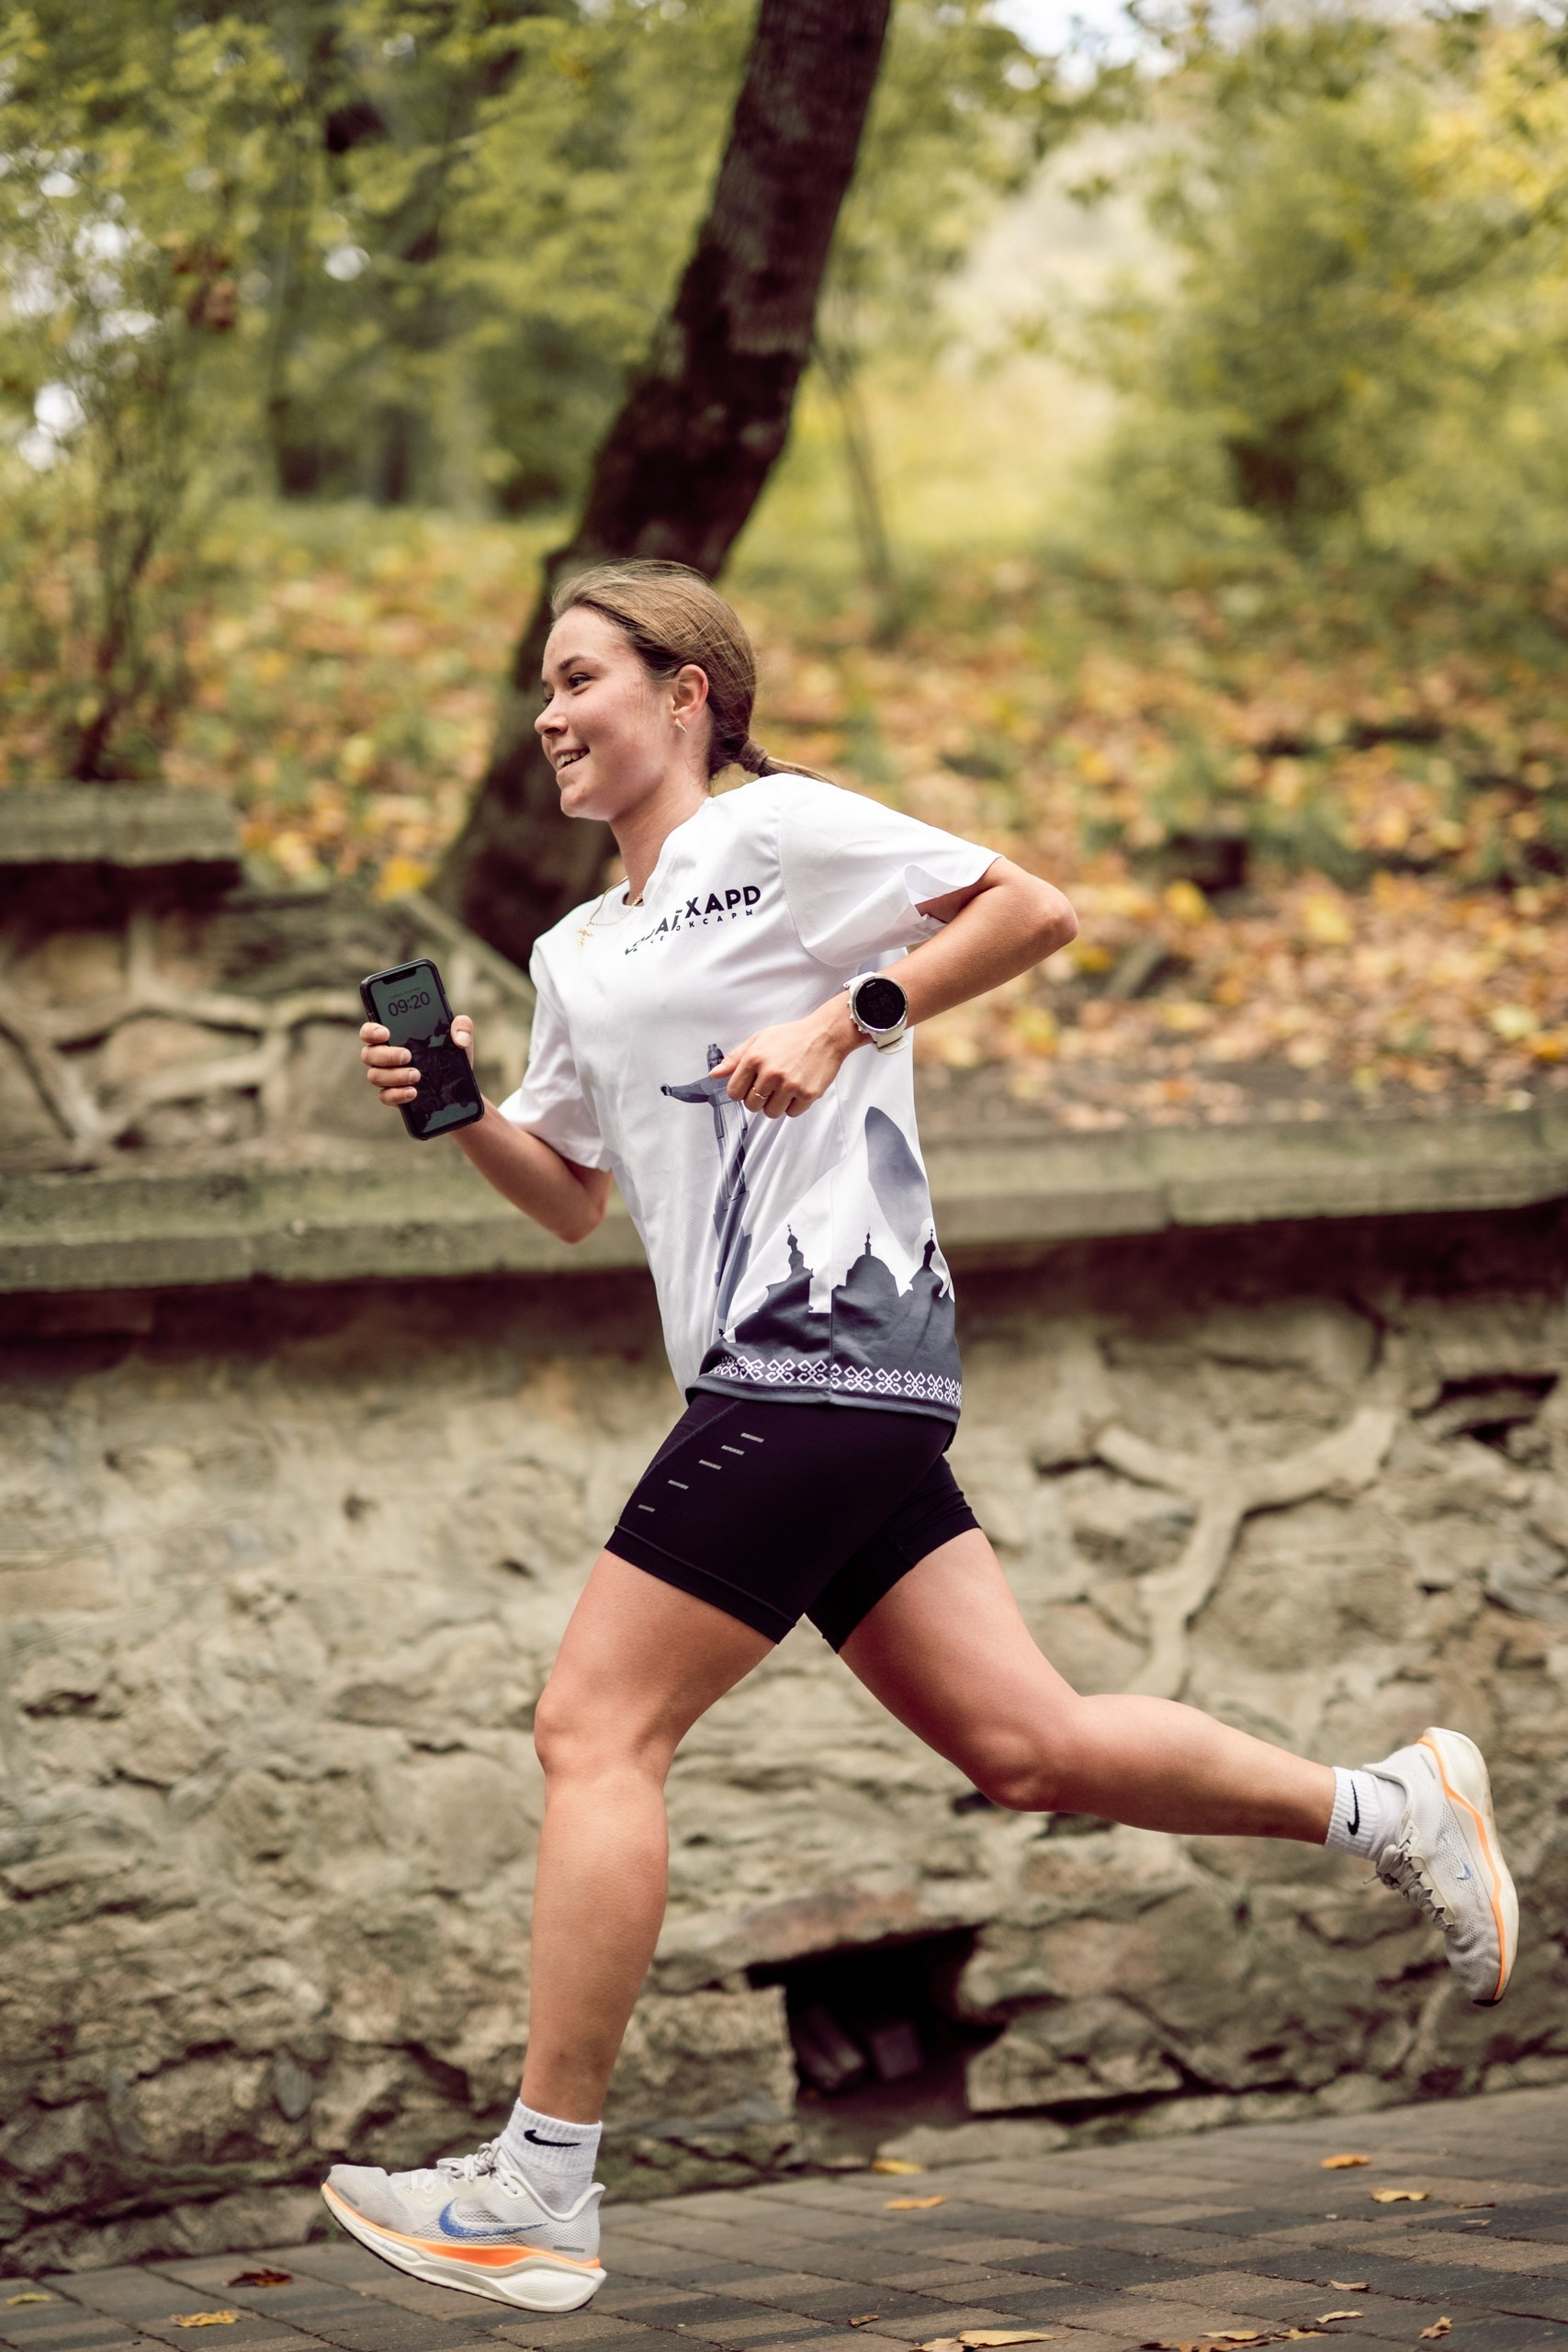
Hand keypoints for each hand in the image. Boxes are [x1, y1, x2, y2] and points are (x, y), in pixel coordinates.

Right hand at [360, 1013, 473, 1108]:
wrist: (459, 1090)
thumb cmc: (453, 1058)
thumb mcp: (462, 1040)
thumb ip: (462, 1026)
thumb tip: (459, 1037)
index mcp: (395, 1038)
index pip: (370, 1032)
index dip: (371, 1031)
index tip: (386, 1033)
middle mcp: (386, 1057)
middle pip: (369, 1054)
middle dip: (386, 1055)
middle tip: (408, 1056)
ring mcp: (388, 1077)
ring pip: (375, 1075)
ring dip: (394, 1075)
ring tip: (416, 1076)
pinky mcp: (394, 1096)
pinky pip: (385, 1096)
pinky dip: (397, 1094)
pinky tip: (413, 1093)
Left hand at [713, 996, 859, 1118]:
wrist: (825, 1034)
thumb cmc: (793, 1036)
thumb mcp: (759, 1039)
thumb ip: (736, 1058)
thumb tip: (715, 1075)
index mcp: (755, 1059)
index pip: (734, 1092)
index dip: (741, 1092)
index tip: (749, 1087)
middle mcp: (771, 1073)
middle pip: (752, 1106)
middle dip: (759, 1099)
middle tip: (770, 1087)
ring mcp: (789, 1085)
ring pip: (771, 1113)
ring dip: (776, 1105)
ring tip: (784, 1088)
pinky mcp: (807, 1094)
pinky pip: (792, 1113)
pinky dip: (793, 1106)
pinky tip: (797, 1090)